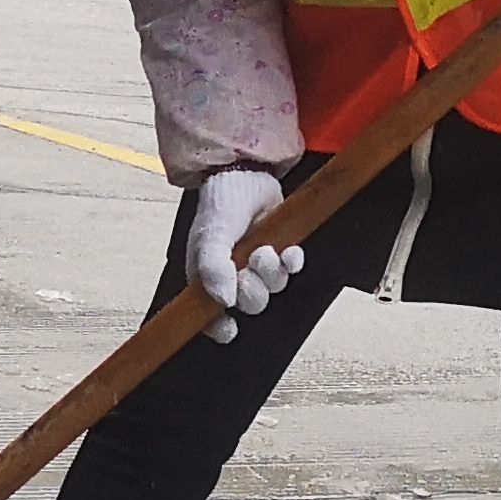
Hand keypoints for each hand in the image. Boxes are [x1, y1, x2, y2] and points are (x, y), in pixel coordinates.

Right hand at [185, 165, 300, 344]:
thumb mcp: (210, 237)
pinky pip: (292, 270)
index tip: (229, 327)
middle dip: (254, 288)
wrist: (247, 172)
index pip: (211, 316)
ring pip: (273, 289)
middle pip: (250, 304)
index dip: (220, 326)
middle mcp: (233, 275)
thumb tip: (223, 302)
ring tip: (265, 250)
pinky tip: (287, 251)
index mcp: (208, 276)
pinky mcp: (279, 251)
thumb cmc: (220, 202)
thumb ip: (212, 268)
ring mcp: (257, 264)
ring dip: (272, 273)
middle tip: (249, 266)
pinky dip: (292, 262)